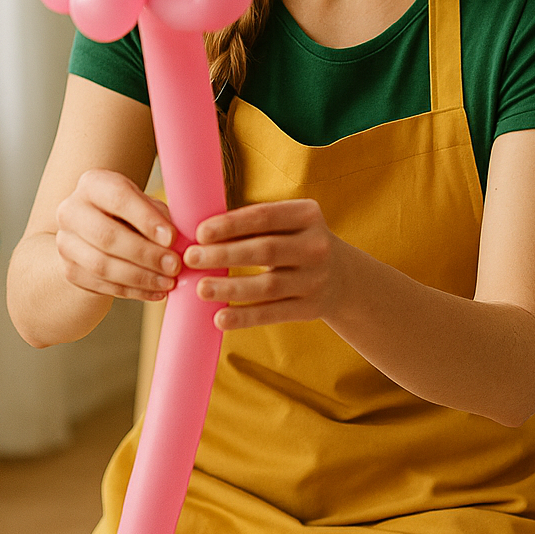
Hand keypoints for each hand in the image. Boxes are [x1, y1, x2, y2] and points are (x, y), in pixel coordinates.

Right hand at [54, 168, 180, 301]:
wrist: (94, 232)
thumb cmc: (130, 213)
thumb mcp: (145, 204)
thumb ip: (159, 216)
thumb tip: (177, 241)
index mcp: (93, 184)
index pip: (119, 198)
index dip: (146, 219)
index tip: (172, 238)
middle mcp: (71, 211)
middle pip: (106, 235)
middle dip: (145, 254)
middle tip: (174, 266)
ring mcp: (66, 242)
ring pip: (101, 265)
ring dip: (140, 277)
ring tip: (168, 282)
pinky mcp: (69, 269)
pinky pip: (101, 285)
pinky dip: (132, 291)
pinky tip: (155, 292)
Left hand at [185, 199, 349, 328]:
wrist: (343, 277)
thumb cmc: (297, 244)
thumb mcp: (288, 225)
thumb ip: (253, 225)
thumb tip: (200, 234)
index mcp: (308, 215)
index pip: (264, 216)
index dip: (231, 224)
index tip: (200, 232)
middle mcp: (316, 246)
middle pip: (265, 250)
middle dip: (224, 255)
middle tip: (191, 258)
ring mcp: (316, 279)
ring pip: (268, 286)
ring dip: (231, 288)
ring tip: (201, 288)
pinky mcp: (311, 308)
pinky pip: (273, 313)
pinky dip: (245, 317)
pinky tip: (220, 318)